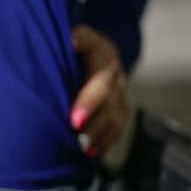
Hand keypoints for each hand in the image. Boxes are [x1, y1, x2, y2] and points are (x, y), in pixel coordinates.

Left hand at [70, 25, 129, 157]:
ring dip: (100, 134)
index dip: (89, 100)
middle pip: (109, 99)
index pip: (99, 75)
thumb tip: (71, 41)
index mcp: (103, 52)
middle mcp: (115, 73)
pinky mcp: (120, 106)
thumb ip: (72, 40)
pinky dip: (105, 141)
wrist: (88, 49)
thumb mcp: (71, 36)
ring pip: (116, 115)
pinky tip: (91, 154)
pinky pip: (117, 126)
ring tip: (83, 149)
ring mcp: (120, 90)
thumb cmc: (69, 44)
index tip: (75, 120)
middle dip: (94, 119)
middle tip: (77, 135)